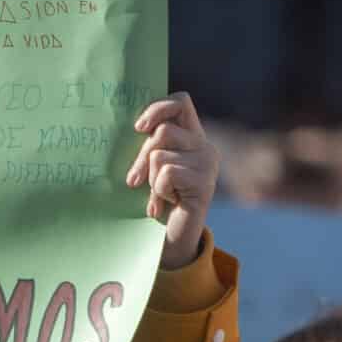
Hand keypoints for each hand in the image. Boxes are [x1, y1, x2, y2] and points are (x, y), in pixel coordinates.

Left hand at [126, 93, 218, 271]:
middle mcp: (205, 146)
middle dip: (141, 157)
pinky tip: (166, 204)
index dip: (158, 107)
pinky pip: (166, 174)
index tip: (139, 128)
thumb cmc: (157, 200)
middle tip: (133, 181)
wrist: (172, 239)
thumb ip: (150, 145)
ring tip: (159, 195)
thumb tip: (133, 126)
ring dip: (151, 179)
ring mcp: (207, 164)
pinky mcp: (205, 183)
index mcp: (193, 137)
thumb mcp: (152, 167)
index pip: (181, 101)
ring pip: (160, 154)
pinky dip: (158, 191)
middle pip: (162, 131)